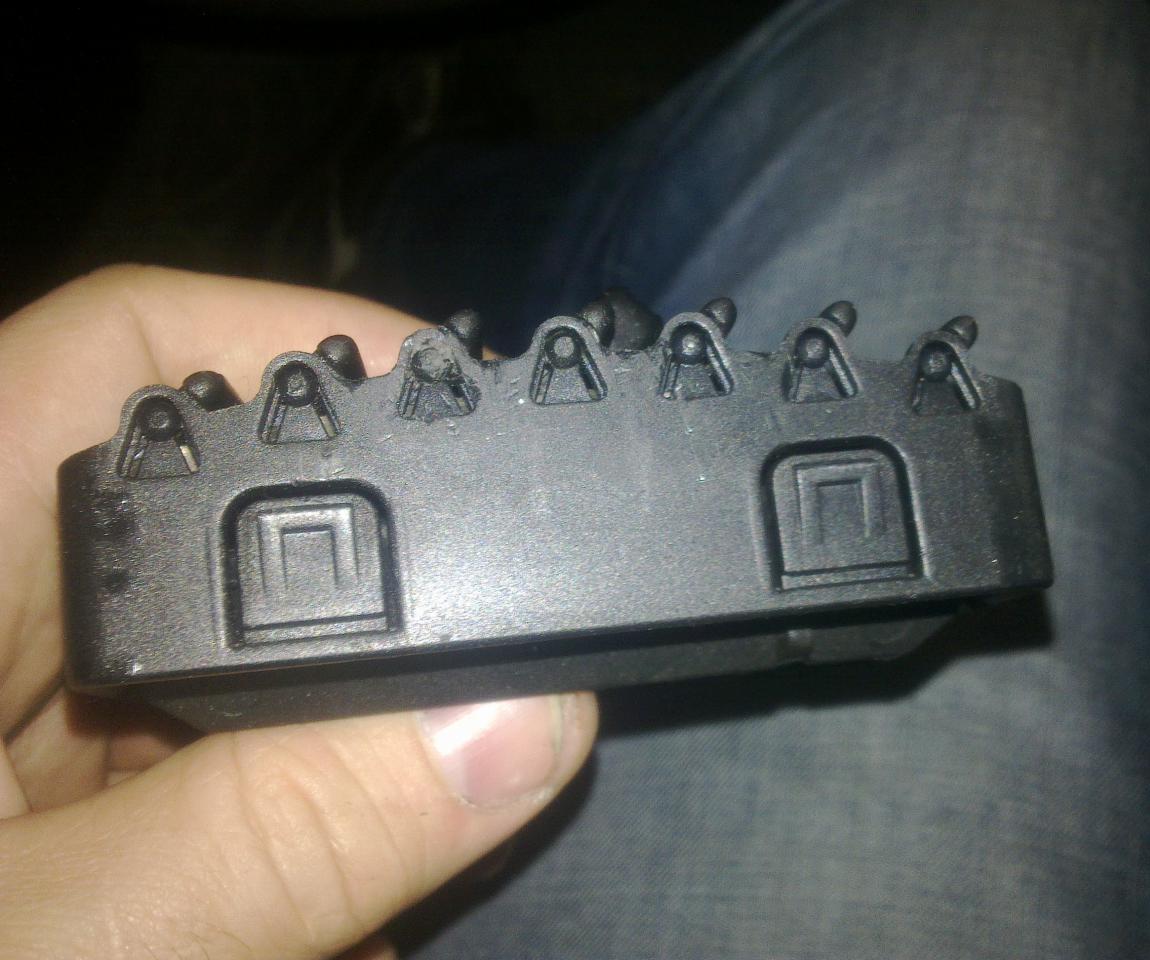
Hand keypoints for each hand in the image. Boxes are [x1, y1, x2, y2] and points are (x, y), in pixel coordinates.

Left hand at [0, 267, 597, 959]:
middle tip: (496, 648)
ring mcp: (8, 703)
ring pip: (213, 653)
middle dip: (354, 584)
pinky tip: (327, 914)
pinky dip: (268, 814)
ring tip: (424, 813)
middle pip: (202, 513)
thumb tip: (518, 723)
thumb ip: (270, 836)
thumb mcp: (49, 946)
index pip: (126, 347)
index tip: (473, 410)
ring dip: (320, 735)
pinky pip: (182, 754)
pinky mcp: (31, 787)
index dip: (307, 341)